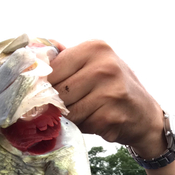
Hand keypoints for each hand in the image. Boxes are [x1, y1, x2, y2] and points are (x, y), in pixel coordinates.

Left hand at [48, 40, 165, 158]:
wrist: (145, 115)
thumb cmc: (113, 88)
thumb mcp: (95, 64)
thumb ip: (66, 60)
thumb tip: (29, 56)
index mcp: (96, 48)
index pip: (52, 68)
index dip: (46, 85)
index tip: (48, 94)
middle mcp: (105, 66)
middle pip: (58, 91)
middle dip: (58, 104)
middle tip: (68, 107)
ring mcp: (110, 92)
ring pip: (68, 110)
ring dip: (71, 117)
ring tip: (86, 113)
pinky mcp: (111, 116)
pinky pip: (81, 125)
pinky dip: (83, 127)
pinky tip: (96, 121)